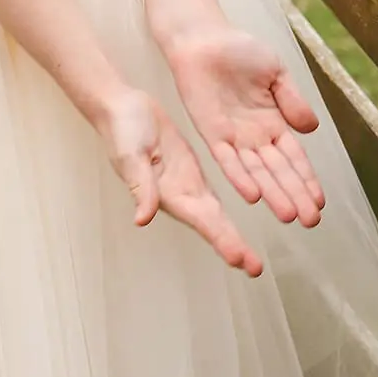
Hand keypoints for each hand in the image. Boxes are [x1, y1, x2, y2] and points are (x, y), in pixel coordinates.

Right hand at [97, 88, 263, 276]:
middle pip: (210, 224)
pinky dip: (229, 206)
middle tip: (255, 269)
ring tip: (253, 260)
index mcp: (167, 193)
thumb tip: (141, 220)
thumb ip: (140, 185)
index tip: (238, 258)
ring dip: (231, 235)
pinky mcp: (190, 168)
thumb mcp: (130, 155)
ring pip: (214, 213)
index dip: (219, 238)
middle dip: (232, 246)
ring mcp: (186, 183)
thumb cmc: (122, 129)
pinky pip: (212, 192)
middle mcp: (179, 194)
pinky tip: (242, 218)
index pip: (198, 220)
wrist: (122, 107)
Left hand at [168, 27, 324, 226]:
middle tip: (311, 221)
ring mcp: (233, 137)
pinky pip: (227, 159)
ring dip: (272, 193)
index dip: (307, 179)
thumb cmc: (239, 50)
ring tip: (288, 216)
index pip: (294, 157)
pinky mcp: (211, 132)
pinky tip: (252, 196)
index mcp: (273, 122)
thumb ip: (293, 100)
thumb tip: (312, 128)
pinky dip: (239, 177)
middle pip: (278, 171)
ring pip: (256, 172)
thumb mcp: (275, 72)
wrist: (203, 36)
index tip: (320, 203)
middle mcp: (254, 136)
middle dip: (295, 195)